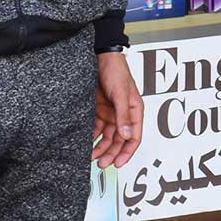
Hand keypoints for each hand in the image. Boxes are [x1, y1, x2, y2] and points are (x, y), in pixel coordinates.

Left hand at [93, 51, 142, 168]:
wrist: (100, 57)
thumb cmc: (116, 70)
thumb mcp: (121, 93)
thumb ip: (123, 115)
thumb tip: (127, 134)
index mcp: (134, 111)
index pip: (134, 137)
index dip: (127, 152)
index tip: (118, 163)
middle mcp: (123, 114)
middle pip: (119, 140)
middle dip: (111, 153)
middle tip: (102, 163)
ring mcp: (110, 113)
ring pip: (107, 137)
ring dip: (100, 147)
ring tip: (91, 157)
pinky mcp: (99, 110)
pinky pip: (96, 128)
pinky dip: (92, 137)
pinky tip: (86, 143)